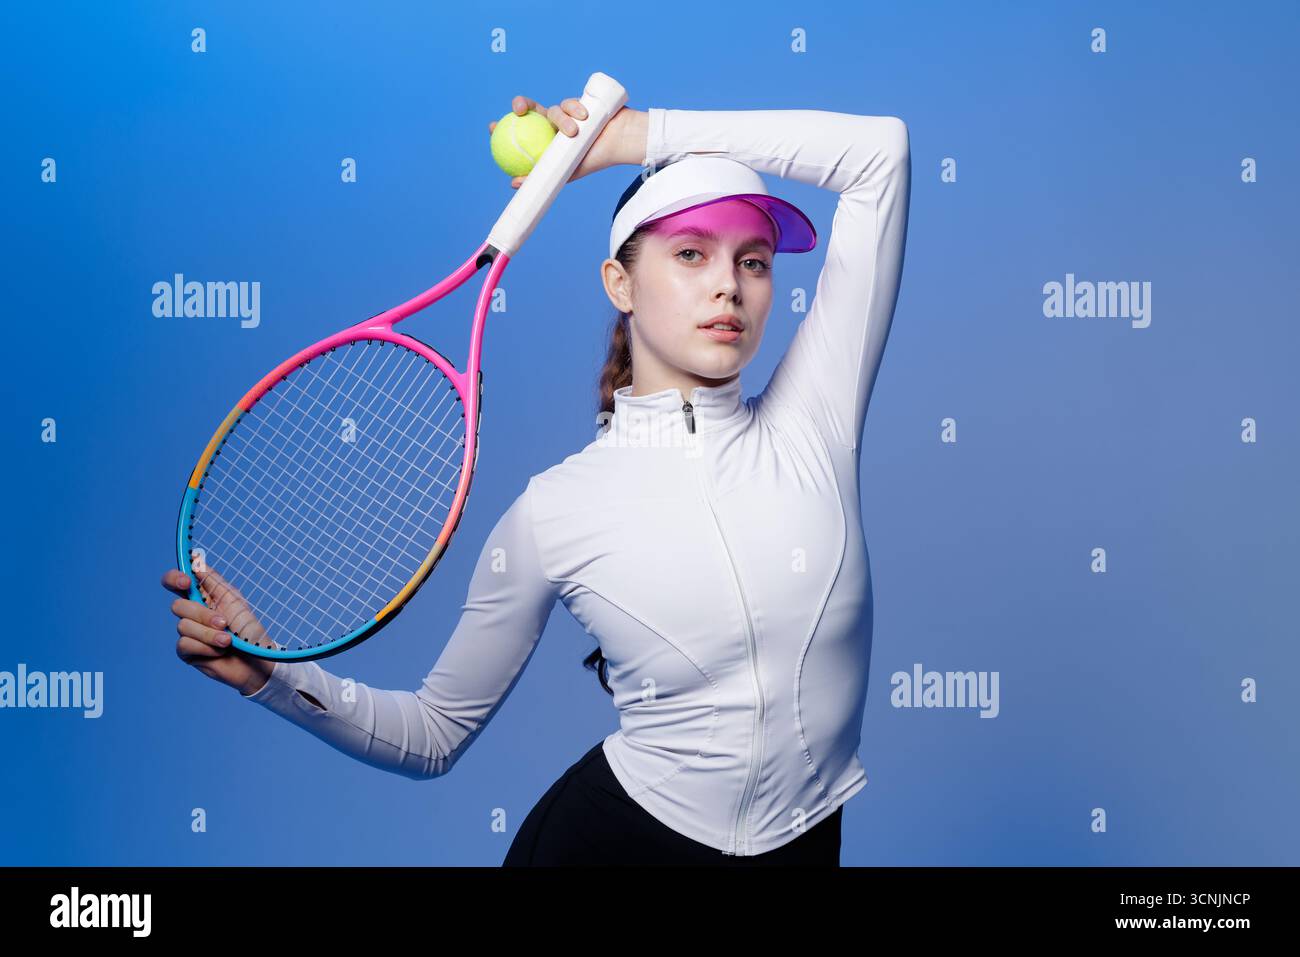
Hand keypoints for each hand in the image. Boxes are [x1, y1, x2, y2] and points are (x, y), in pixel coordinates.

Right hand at [163, 560, 277, 697]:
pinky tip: (219, 651)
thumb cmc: (248, 629)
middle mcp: (192, 614)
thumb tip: (194, 559)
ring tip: (228, 640)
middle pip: (177, 606)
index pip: (175, 583)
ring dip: (209, 634)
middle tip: (224, 622)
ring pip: (182, 626)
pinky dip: (205, 647)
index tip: (185, 581)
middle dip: (202, 615)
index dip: (173, 579)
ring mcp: (188, 633)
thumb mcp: (233, 599)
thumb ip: (212, 580)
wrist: (257, 660)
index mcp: (201, 597)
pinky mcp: (188, 652)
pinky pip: (184, 644)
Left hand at [488, 94, 634, 187]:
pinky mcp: (578, 101)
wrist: (620, 143)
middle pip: (530, 110)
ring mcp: (566, 111)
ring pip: (553, 110)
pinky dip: (575, 109)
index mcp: (546, 139)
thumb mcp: (564, 172)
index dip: (504, 127)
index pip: (521, 131)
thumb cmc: (594, 159)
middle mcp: (553, 124)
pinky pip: (570, 102)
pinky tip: (583, 116)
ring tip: (574, 133)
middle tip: (518, 110)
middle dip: (520, 105)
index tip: (492, 127)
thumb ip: (539, 176)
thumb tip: (511, 182)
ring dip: (562, 120)